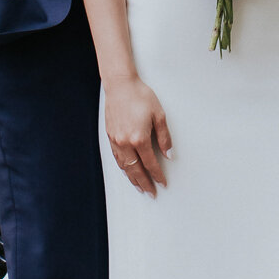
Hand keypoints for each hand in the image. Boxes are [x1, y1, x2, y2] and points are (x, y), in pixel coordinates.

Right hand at [104, 77, 171, 194]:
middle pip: (136, 170)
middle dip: (144, 183)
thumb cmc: (140, 96)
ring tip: (139, 187)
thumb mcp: (159, 115)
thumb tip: (169, 154)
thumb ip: (164, 137)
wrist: (120, 85)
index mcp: (139, 138)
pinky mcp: (110, 136)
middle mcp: (125, 142)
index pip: (150, 163)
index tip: (162, 183)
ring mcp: (116, 140)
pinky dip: (123, 168)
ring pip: (124, 166)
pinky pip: (117, 158)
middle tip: (151, 193)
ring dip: (132, 178)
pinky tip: (127, 171)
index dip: (157, 175)